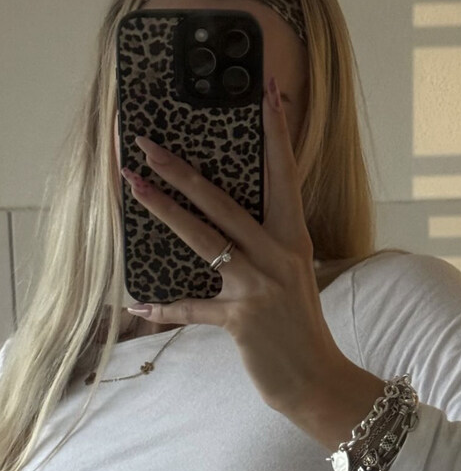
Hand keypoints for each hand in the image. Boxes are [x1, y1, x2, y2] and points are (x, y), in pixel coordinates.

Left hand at [122, 75, 339, 414]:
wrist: (317, 380)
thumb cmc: (300, 328)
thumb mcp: (292, 277)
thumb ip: (265, 248)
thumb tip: (224, 227)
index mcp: (293, 239)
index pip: (284, 174)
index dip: (276, 131)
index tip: (268, 89)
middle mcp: (278, 255)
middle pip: (224, 201)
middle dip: (182, 170)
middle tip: (147, 144)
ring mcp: (258, 286)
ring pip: (203, 239)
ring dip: (163, 211)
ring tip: (133, 186)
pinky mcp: (240, 319)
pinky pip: (191, 309)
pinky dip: (163, 309)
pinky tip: (135, 304)